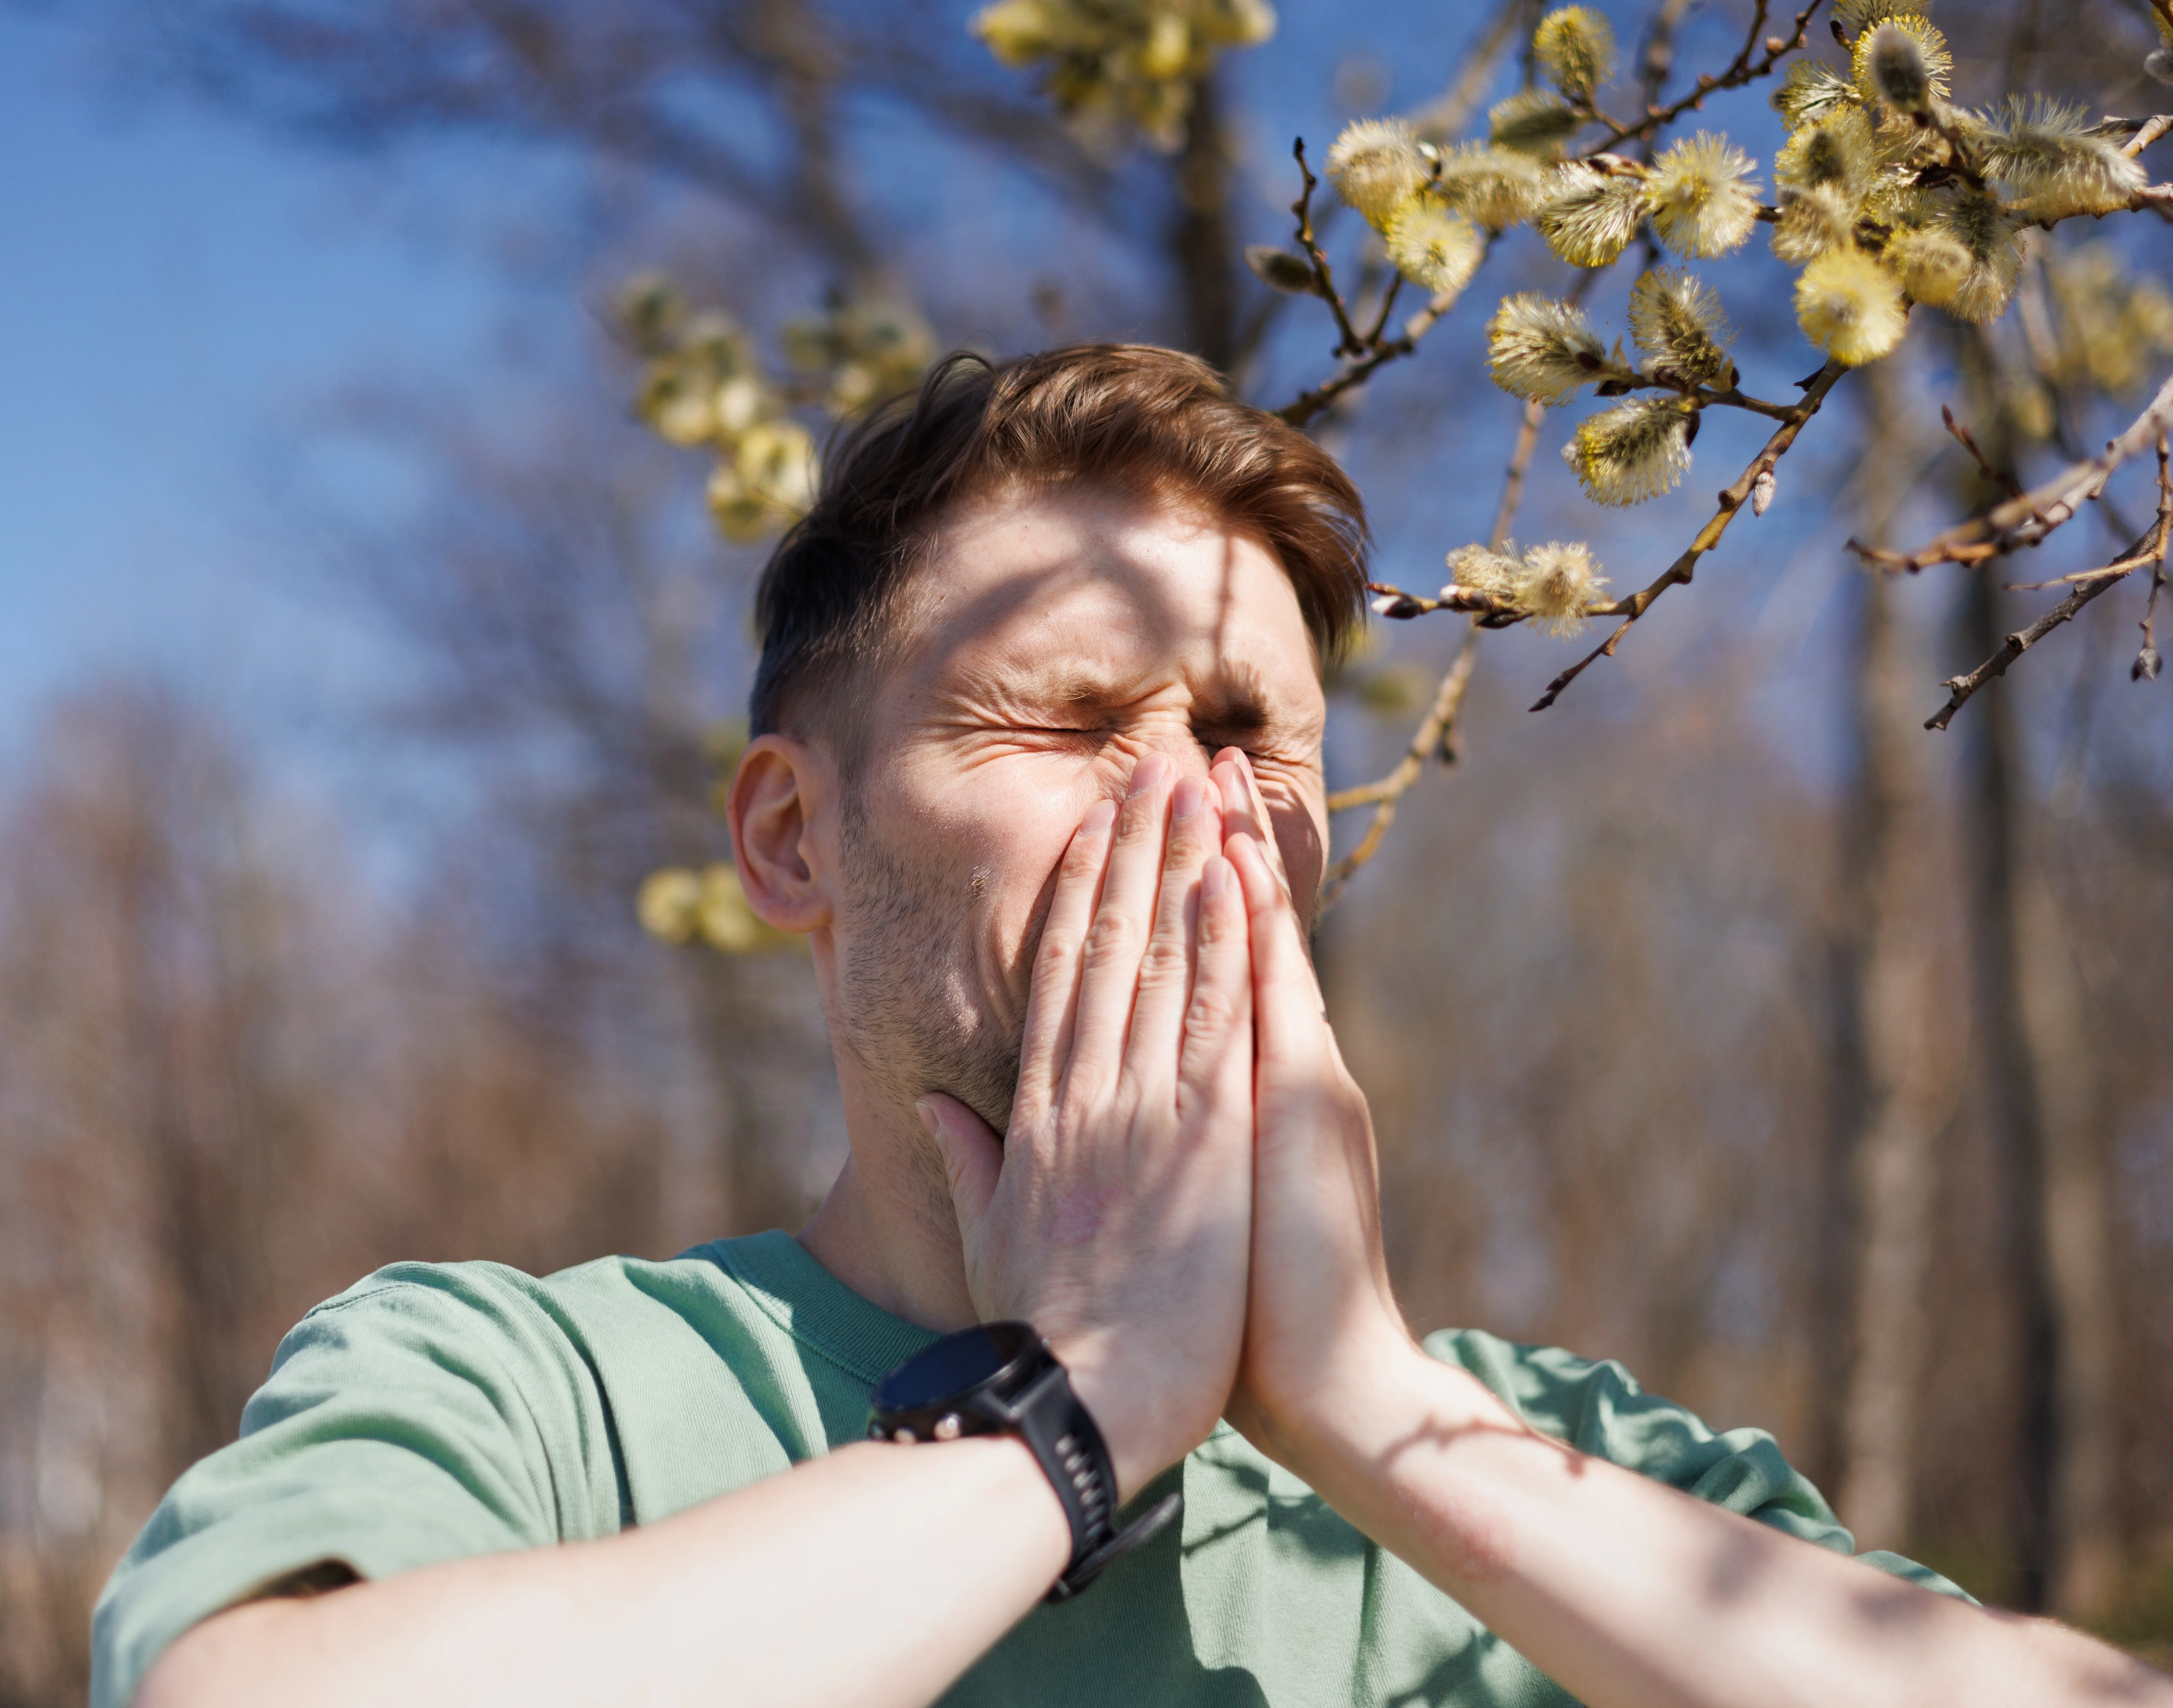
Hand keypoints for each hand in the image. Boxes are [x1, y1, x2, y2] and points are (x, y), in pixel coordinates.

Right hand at [919, 751, 1255, 1494]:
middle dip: (1134, 850)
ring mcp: (1145, 1111)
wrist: (1087, 1405)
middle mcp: (1088, 1093)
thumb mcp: (989, 1238)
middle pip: (1109, 945)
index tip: (1095, 827)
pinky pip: (1214, 1023)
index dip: (1079, 891)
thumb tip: (939, 1105)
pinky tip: (1233, 882)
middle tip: (1156, 767)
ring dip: (1183, 869)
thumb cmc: (1043, 1334)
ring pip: (1162, 962)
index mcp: (1040, 1114)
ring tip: (1200, 791)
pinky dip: (1224, 948)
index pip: (1060, 974)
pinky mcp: (1204, 1141)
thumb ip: (968, 1159)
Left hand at [1209, 747, 1421, 1471]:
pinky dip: (1254, 929)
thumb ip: (1176, 1153)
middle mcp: (1275, 1073)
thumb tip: (1128, 1111)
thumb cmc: (1252, 1320)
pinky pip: (1267, 998)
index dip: (1188, 892)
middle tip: (1196, 753)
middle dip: (1211, 844)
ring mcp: (1290, 1083)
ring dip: (1231, 856)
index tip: (1165, 820)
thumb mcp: (1202, 1213)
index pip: (1209, 970)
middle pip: (1235, 935)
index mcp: (1242, 1097)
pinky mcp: (1298, 1108)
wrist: (1330, 1386)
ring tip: (1214, 771)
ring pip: (1252, 946)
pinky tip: (1237, 863)